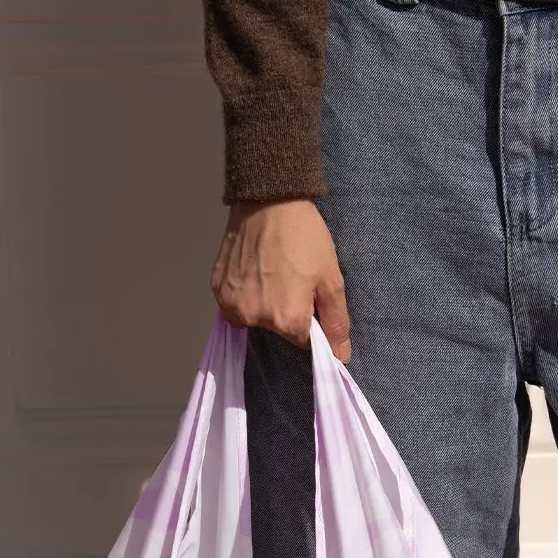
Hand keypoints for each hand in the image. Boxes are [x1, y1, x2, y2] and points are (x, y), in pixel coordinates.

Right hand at [210, 198, 350, 361]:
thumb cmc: (305, 237)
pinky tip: (254, 269)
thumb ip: (336, 322)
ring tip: (273, 271)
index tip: (311, 294)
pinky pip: (235, 303)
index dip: (312, 319)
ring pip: (255, 317)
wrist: (268, 200)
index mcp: (287, 320)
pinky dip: (245, 293)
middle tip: (293, 277)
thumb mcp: (331, 279)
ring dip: (265, 303)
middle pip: (279, 329)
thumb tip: (341, 356)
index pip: (305, 341)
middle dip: (288, 311)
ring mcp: (231, 304)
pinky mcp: (217, 289)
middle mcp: (255, 318)